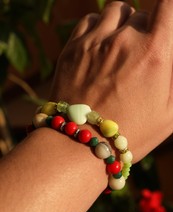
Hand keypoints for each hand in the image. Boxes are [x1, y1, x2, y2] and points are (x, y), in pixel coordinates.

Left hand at [51, 1, 172, 162]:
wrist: (79, 143)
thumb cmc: (130, 133)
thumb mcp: (169, 113)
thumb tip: (168, 55)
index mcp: (153, 54)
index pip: (167, 6)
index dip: (168, 10)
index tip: (164, 22)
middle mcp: (123, 42)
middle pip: (140, 13)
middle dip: (144, 29)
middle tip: (140, 52)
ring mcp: (94, 42)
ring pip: (115, 10)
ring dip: (122, 22)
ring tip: (121, 44)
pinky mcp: (72, 48)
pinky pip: (89, 19)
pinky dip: (98, 26)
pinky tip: (101, 44)